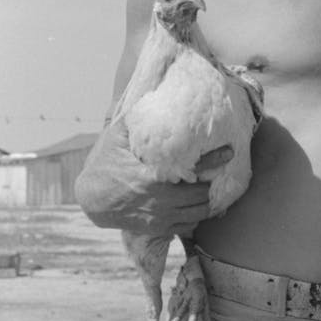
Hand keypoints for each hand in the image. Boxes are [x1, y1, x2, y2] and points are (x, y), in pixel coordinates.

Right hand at [74, 117, 232, 236]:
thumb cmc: (105, 163)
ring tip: (205, 189)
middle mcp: (159, 198)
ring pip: (198, 213)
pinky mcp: (158, 229)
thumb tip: (152, 91)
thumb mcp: (116, 136)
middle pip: (201, 193)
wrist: (91, 198)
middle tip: (212, 173)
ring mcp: (160, 216)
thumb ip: (136, 118)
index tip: (229, 152)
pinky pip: (187, 227)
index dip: (214, 159)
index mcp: (152, 175)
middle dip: (208, 182)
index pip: (193, 167)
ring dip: (204, 201)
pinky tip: (193, 206)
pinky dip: (194, 218)